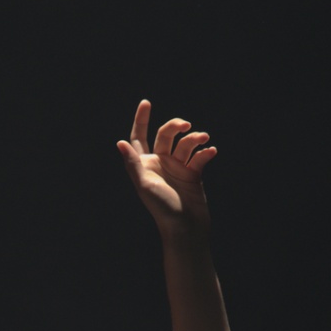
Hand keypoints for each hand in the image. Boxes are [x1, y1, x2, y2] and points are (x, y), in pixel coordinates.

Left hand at [117, 100, 215, 235]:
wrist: (186, 229)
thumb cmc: (162, 209)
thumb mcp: (145, 185)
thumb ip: (133, 163)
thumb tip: (120, 142)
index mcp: (144, 165)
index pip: (140, 137)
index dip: (141, 120)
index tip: (146, 102)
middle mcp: (160, 164)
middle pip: (166, 135)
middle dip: (175, 126)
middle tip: (186, 125)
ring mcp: (177, 168)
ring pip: (185, 144)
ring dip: (195, 138)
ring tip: (204, 138)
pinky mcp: (193, 174)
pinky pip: (199, 156)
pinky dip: (206, 151)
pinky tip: (211, 151)